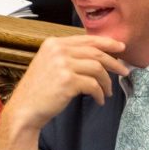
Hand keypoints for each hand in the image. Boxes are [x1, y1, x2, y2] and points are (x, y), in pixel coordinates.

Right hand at [0, 35, 127, 149]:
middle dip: (113, 62)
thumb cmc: (38, 92)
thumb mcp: (49, 65)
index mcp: (54, 44)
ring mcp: (62, 64)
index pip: (87, 39)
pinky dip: (100, 94)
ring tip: (108, 92)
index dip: (107, 43)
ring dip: (107, 82)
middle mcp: (58, 50)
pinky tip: (99, 100)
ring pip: (97, 68)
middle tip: (124, 71)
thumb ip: (68, 56)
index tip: (120, 48)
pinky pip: (93, 85)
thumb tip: (96, 56)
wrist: (25, 110)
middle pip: (95, 52)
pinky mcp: (67, 81)